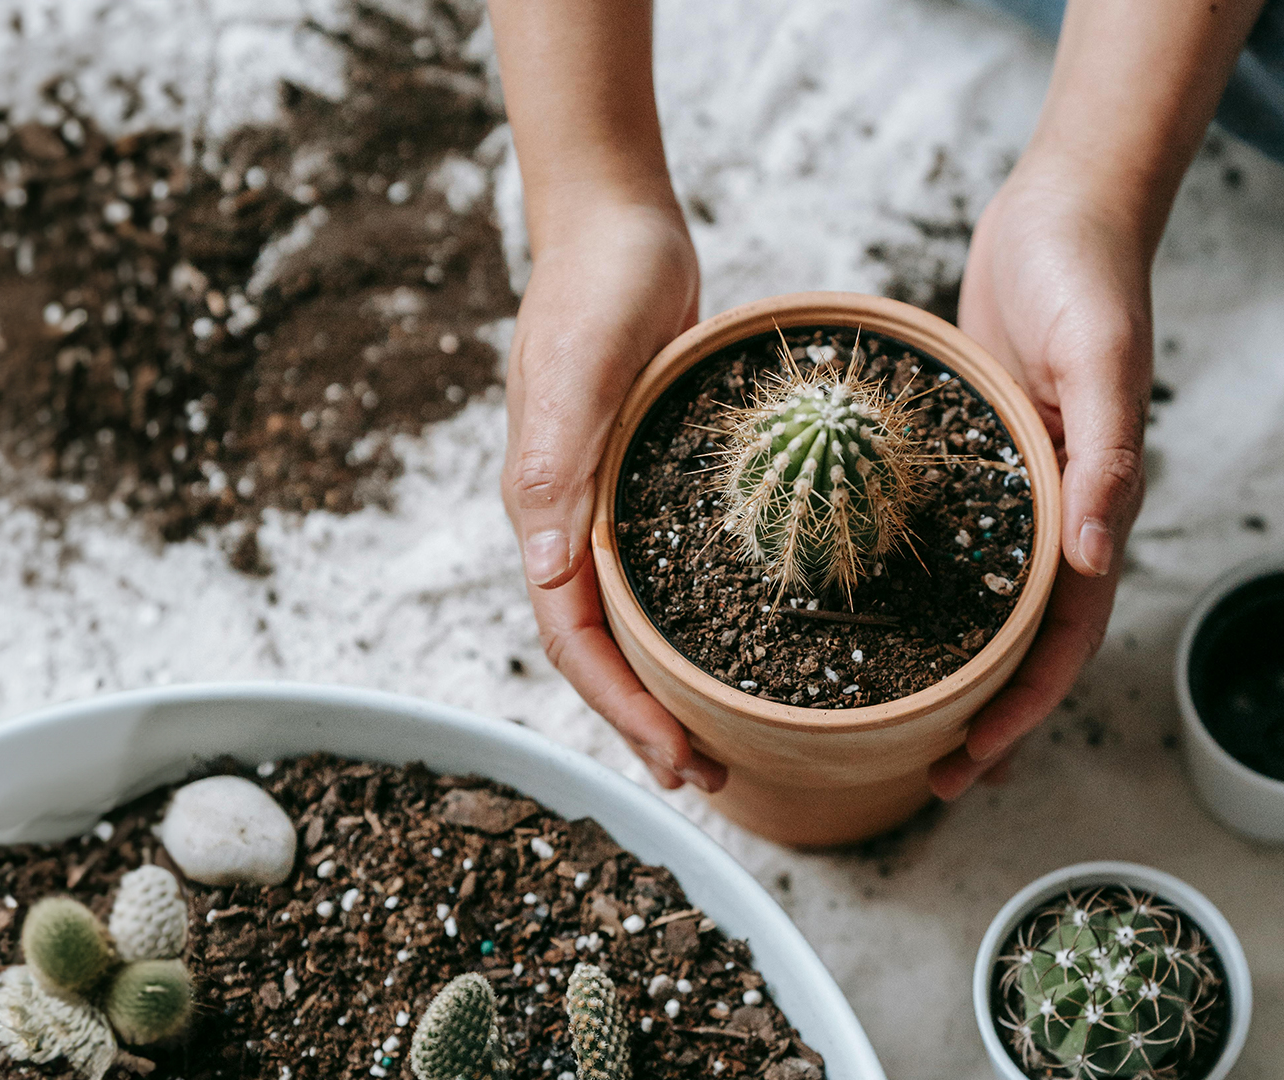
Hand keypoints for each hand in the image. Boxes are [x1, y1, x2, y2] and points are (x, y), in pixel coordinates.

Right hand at [501, 202, 728, 792]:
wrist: (618, 226)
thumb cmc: (594, 291)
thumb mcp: (576, 374)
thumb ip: (553, 468)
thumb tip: (548, 572)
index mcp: (544, 511)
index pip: (572, 640)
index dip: (620, 709)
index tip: (676, 759)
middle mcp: (571, 520)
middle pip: (600, 648)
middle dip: (645, 720)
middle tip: (709, 776)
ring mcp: (607, 502)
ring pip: (630, 618)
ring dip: (667, 682)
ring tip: (722, 734)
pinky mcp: (645, 480)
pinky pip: (661, 571)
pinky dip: (691, 619)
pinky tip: (739, 638)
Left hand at [929, 159, 1154, 799]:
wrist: (1064, 210)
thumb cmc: (1088, 277)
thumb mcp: (1100, 358)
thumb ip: (1108, 454)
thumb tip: (1098, 555)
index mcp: (1091, 505)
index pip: (1061, 638)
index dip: (1020, 710)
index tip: (970, 764)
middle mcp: (1052, 510)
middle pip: (1020, 640)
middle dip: (981, 714)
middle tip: (926, 774)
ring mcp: (1012, 488)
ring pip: (981, 600)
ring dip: (947, 664)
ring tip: (894, 719)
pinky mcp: (974, 455)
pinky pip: (945, 539)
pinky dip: (916, 586)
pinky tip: (862, 609)